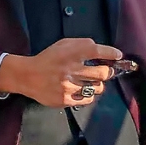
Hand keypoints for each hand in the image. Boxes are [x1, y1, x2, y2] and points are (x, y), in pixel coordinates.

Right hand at [0, 38, 122, 107]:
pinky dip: (88, 95)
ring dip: (97, 84)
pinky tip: (82, 90)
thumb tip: (104, 52)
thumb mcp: (63, 44)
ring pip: (98, 88)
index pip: (99, 51)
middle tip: (105, 71)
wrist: (27, 76)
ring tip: (90, 82)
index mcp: (72, 52)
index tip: (117, 56)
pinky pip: (88, 100)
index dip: (112, 53)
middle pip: (104, 73)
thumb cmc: (48, 59)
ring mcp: (69, 86)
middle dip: (107, 72)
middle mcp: (72, 69)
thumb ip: (83, 45)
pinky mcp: (66, 99)